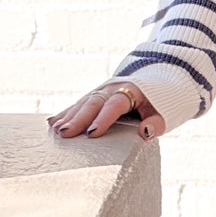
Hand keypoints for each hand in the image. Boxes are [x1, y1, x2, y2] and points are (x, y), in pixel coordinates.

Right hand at [48, 81, 164, 141]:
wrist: (153, 82)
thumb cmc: (157, 103)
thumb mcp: (163, 112)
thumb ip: (157, 122)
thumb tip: (146, 132)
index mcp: (130, 91)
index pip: (114, 105)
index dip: (103, 119)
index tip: (92, 134)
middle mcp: (112, 89)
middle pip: (93, 103)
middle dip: (78, 119)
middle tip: (65, 134)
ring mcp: (100, 91)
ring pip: (82, 102)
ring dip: (68, 116)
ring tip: (56, 131)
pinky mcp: (93, 96)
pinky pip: (78, 104)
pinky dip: (65, 113)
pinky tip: (52, 122)